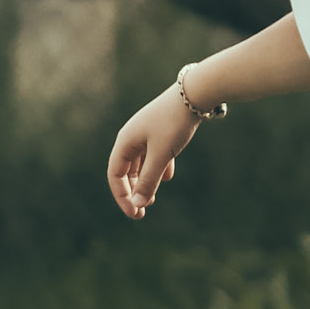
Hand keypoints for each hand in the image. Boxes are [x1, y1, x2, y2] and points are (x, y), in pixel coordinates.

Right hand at [107, 86, 201, 219]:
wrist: (194, 94)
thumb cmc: (174, 124)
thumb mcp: (161, 155)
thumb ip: (149, 181)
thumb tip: (137, 205)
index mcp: (125, 141)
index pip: (115, 174)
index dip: (122, 196)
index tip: (134, 214)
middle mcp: (132, 136)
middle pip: (126, 170)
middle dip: (133, 191)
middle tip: (143, 212)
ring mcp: (146, 132)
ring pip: (141, 162)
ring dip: (146, 181)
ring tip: (154, 199)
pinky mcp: (161, 129)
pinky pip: (154, 153)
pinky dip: (159, 167)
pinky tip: (168, 177)